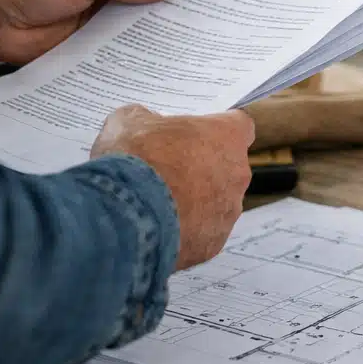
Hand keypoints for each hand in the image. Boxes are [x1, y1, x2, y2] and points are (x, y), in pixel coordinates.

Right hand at [91, 105, 255, 270]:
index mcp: (227, 137)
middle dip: (202, 167)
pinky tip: (156, 228)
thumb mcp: (129, 121)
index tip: (199, 133)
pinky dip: (183, 231)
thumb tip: (142, 124)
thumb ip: (146, 119)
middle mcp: (238, 174)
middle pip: (227, 166)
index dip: (217, 129)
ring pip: (216, 203)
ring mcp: (228, 212)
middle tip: (169, 168)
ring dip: (194, 202)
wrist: (122, 216)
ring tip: (156, 203)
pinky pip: (201, 233)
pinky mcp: (213, 244)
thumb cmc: (134, 160)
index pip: (239, 126)